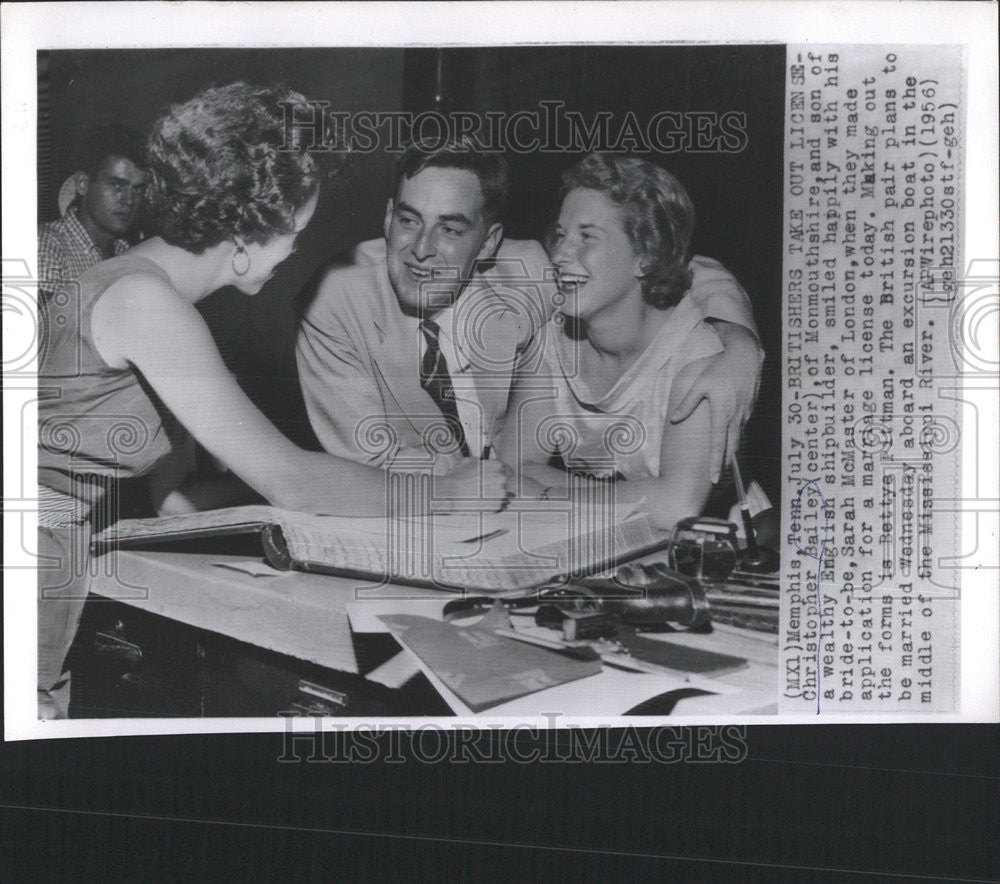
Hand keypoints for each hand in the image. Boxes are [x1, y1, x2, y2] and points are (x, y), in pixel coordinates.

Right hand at [435, 458, 514, 510]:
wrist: (449, 493)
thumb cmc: (456, 477)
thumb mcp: (468, 461)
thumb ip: (481, 462)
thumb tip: (484, 462)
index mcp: (497, 465)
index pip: (508, 471)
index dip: (501, 475)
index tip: (497, 479)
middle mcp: (502, 478)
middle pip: (505, 483)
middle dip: (497, 486)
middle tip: (486, 489)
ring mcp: (500, 493)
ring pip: (503, 496)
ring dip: (495, 496)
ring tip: (481, 497)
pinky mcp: (496, 506)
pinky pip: (498, 506)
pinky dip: (491, 506)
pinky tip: (481, 503)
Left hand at [670, 326, 762, 482]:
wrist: (747, 357)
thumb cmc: (720, 368)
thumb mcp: (700, 383)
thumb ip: (687, 403)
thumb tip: (673, 420)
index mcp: (722, 412)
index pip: (717, 443)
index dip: (715, 462)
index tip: (713, 477)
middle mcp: (735, 417)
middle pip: (730, 447)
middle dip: (724, 465)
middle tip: (716, 480)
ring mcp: (744, 414)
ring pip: (737, 439)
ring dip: (730, 454)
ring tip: (723, 467)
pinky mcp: (749, 410)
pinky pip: (741, 429)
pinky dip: (736, 440)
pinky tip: (730, 445)